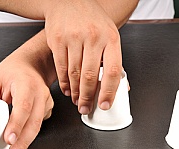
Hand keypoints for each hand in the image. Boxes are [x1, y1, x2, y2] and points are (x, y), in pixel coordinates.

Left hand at [0, 32, 55, 148]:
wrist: (32, 65)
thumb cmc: (14, 70)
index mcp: (26, 83)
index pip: (23, 106)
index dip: (16, 124)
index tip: (8, 139)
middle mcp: (40, 93)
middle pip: (34, 122)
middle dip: (23, 143)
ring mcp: (46, 101)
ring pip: (38, 126)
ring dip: (26, 142)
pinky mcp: (48, 108)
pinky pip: (38, 124)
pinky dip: (29, 134)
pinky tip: (22, 140)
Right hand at [44, 0, 122, 114]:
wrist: (71, 2)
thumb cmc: (93, 21)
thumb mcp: (110, 36)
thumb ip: (113, 61)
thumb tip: (120, 87)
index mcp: (111, 38)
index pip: (112, 71)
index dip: (108, 92)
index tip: (104, 105)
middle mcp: (94, 37)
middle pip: (90, 76)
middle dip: (87, 97)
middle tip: (85, 108)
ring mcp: (74, 37)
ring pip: (74, 74)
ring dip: (75, 92)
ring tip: (76, 100)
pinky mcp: (58, 39)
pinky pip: (61, 67)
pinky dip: (64, 82)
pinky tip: (67, 89)